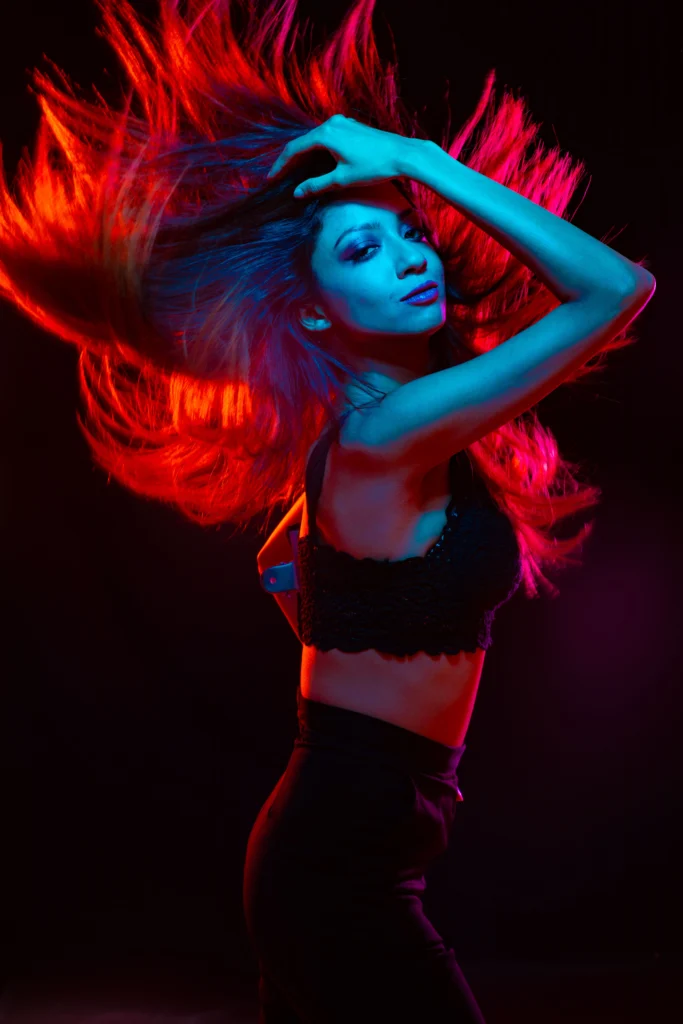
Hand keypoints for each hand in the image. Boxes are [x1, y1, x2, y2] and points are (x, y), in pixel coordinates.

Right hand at [266, 114, 419, 197]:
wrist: (402, 154)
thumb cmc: (374, 167)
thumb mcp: (342, 179)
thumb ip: (317, 185)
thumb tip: (297, 193)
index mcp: (325, 134)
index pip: (294, 149)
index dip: (281, 165)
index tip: (272, 178)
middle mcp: (331, 123)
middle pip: (303, 142)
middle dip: (291, 160)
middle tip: (281, 176)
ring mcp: (342, 122)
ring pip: (315, 139)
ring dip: (305, 154)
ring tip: (296, 171)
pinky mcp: (351, 126)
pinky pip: (327, 136)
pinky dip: (318, 149)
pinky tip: (317, 161)